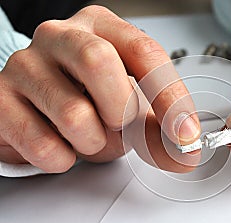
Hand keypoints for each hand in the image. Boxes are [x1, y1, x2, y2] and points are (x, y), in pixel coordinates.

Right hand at [0, 6, 199, 172]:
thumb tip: (185, 154)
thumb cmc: (89, 98)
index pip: (144, 52)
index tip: (184, 133)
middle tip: (120, 126)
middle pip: (99, 63)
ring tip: (89, 136)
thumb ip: (159, 130)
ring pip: (74, 115)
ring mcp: (25, 65)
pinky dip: (64, 159)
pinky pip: (44, 146)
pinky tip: (62, 144)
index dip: (169, 96)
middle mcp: (60, 37)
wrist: (39, 107)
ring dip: (94, 143)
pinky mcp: (1, 101)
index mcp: (101, 28)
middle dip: (121, 112)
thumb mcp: (130, 105)